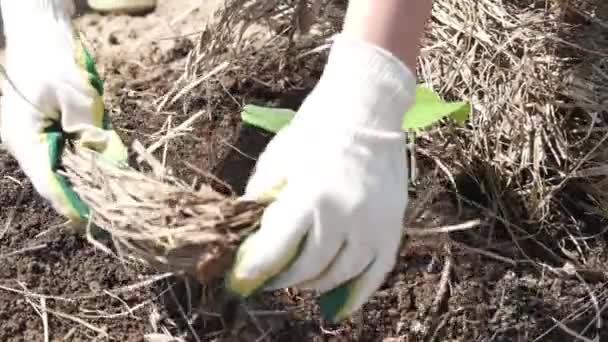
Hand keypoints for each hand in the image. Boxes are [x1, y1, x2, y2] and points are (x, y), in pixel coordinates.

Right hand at [0, 1, 126, 223]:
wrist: (43, 42)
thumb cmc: (54, 63)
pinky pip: (72, 158)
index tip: (95, 223)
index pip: (49, 183)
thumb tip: (114, 164)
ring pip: (67, 173)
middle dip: (87, 200)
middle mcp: (28, 146)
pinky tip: (112, 181)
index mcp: (24, 139)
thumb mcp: (78, 98)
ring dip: (91, 187)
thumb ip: (94, 133)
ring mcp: (39, 142)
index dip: (73, 205)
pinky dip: (92, 169)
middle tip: (115, 220)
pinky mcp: (54, 136)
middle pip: (58, 182)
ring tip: (118, 208)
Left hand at [226, 35, 416, 321]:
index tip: (240, 282)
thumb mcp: (277, 161)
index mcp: (310, 196)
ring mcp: (373, 224)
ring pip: (340, 276)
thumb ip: (261, 203)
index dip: (254, 271)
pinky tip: (338, 306)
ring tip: (300, 280)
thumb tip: (247, 240)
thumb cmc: (314, 133)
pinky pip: (375, 274)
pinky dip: (355, 295)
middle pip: (308, 269)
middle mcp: (344, 215)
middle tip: (269, 277)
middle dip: (282, 278)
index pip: (276, 250)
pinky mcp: (392, 227)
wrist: (367, 111)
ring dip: (314, 284)